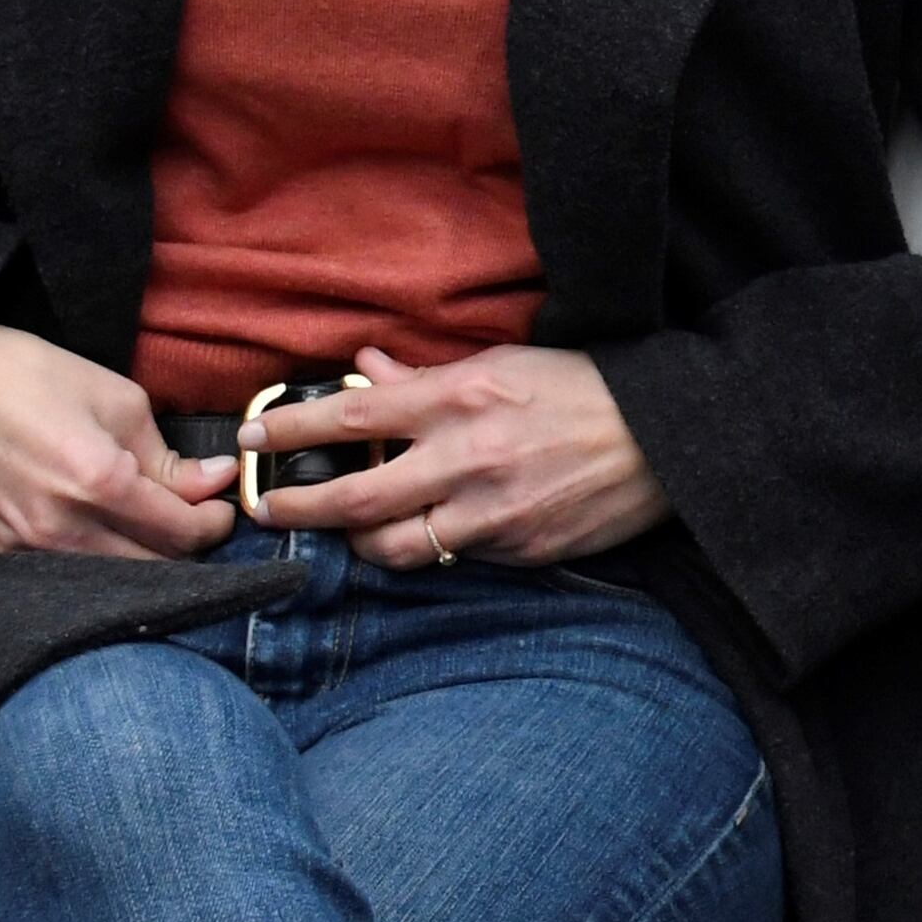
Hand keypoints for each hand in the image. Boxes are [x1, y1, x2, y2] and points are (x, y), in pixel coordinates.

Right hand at [0, 320, 237, 558]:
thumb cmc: (27, 377)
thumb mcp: (117, 400)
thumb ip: (168, 456)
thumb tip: (213, 482)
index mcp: (98, 483)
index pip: (182, 533)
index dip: (214, 524)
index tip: (222, 508)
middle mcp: (59, 529)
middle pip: (152, 568)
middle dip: (185, 546)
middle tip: (194, 518)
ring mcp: (20, 550)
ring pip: (109, 582)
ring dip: (141, 561)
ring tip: (152, 529)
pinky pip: (60, 579)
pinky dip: (92, 567)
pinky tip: (102, 539)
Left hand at [245, 342, 666, 569]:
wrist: (668, 436)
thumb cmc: (585, 387)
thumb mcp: (504, 364)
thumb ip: (427, 377)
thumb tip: (367, 371)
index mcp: (461, 399)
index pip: (352, 417)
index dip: (290, 432)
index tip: (253, 441)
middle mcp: (468, 458)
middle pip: (355, 498)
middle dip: (299, 508)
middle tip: (268, 510)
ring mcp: (493, 512)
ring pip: (396, 547)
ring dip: (362, 543)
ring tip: (350, 534)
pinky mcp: (519, 549)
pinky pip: (455, 557)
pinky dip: (435, 545)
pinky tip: (434, 531)